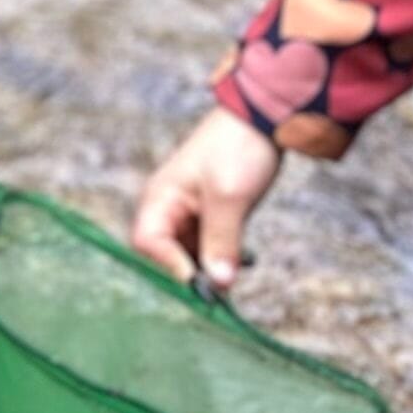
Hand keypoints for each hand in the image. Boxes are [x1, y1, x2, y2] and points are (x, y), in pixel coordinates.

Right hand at [131, 106, 285, 290]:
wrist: (264, 119)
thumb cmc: (238, 150)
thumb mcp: (230, 198)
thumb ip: (221, 241)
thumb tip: (218, 285)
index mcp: (160, 198)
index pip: (148, 243)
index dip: (169, 266)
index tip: (200, 284)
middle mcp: (167, 207)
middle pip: (165, 253)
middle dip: (189, 273)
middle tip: (219, 292)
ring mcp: (188, 211)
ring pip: (187, 252)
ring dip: (207, 268)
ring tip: (232, 280)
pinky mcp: (208, 214)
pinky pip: (205, 245)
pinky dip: (219, 258)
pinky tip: (240, 264)